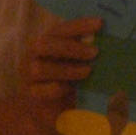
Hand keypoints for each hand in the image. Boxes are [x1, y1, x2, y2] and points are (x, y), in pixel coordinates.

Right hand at [16, 16, 100, 131]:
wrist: (44, 110)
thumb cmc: (62, 81)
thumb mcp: (73, 63)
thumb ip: (83, 52)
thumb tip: (108, 42)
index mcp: (45, 43)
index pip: (59, 29)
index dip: (78, 25)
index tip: (99, 24)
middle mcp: (32, 56)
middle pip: (44, 44)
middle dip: (70, 47)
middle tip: (95, 52)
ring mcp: (28, 76)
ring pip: (41, 68)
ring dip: (67, 69)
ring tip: (88, 71)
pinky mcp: (30, 95)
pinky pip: (42, 90)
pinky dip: (58, 88)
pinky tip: (70, 89)